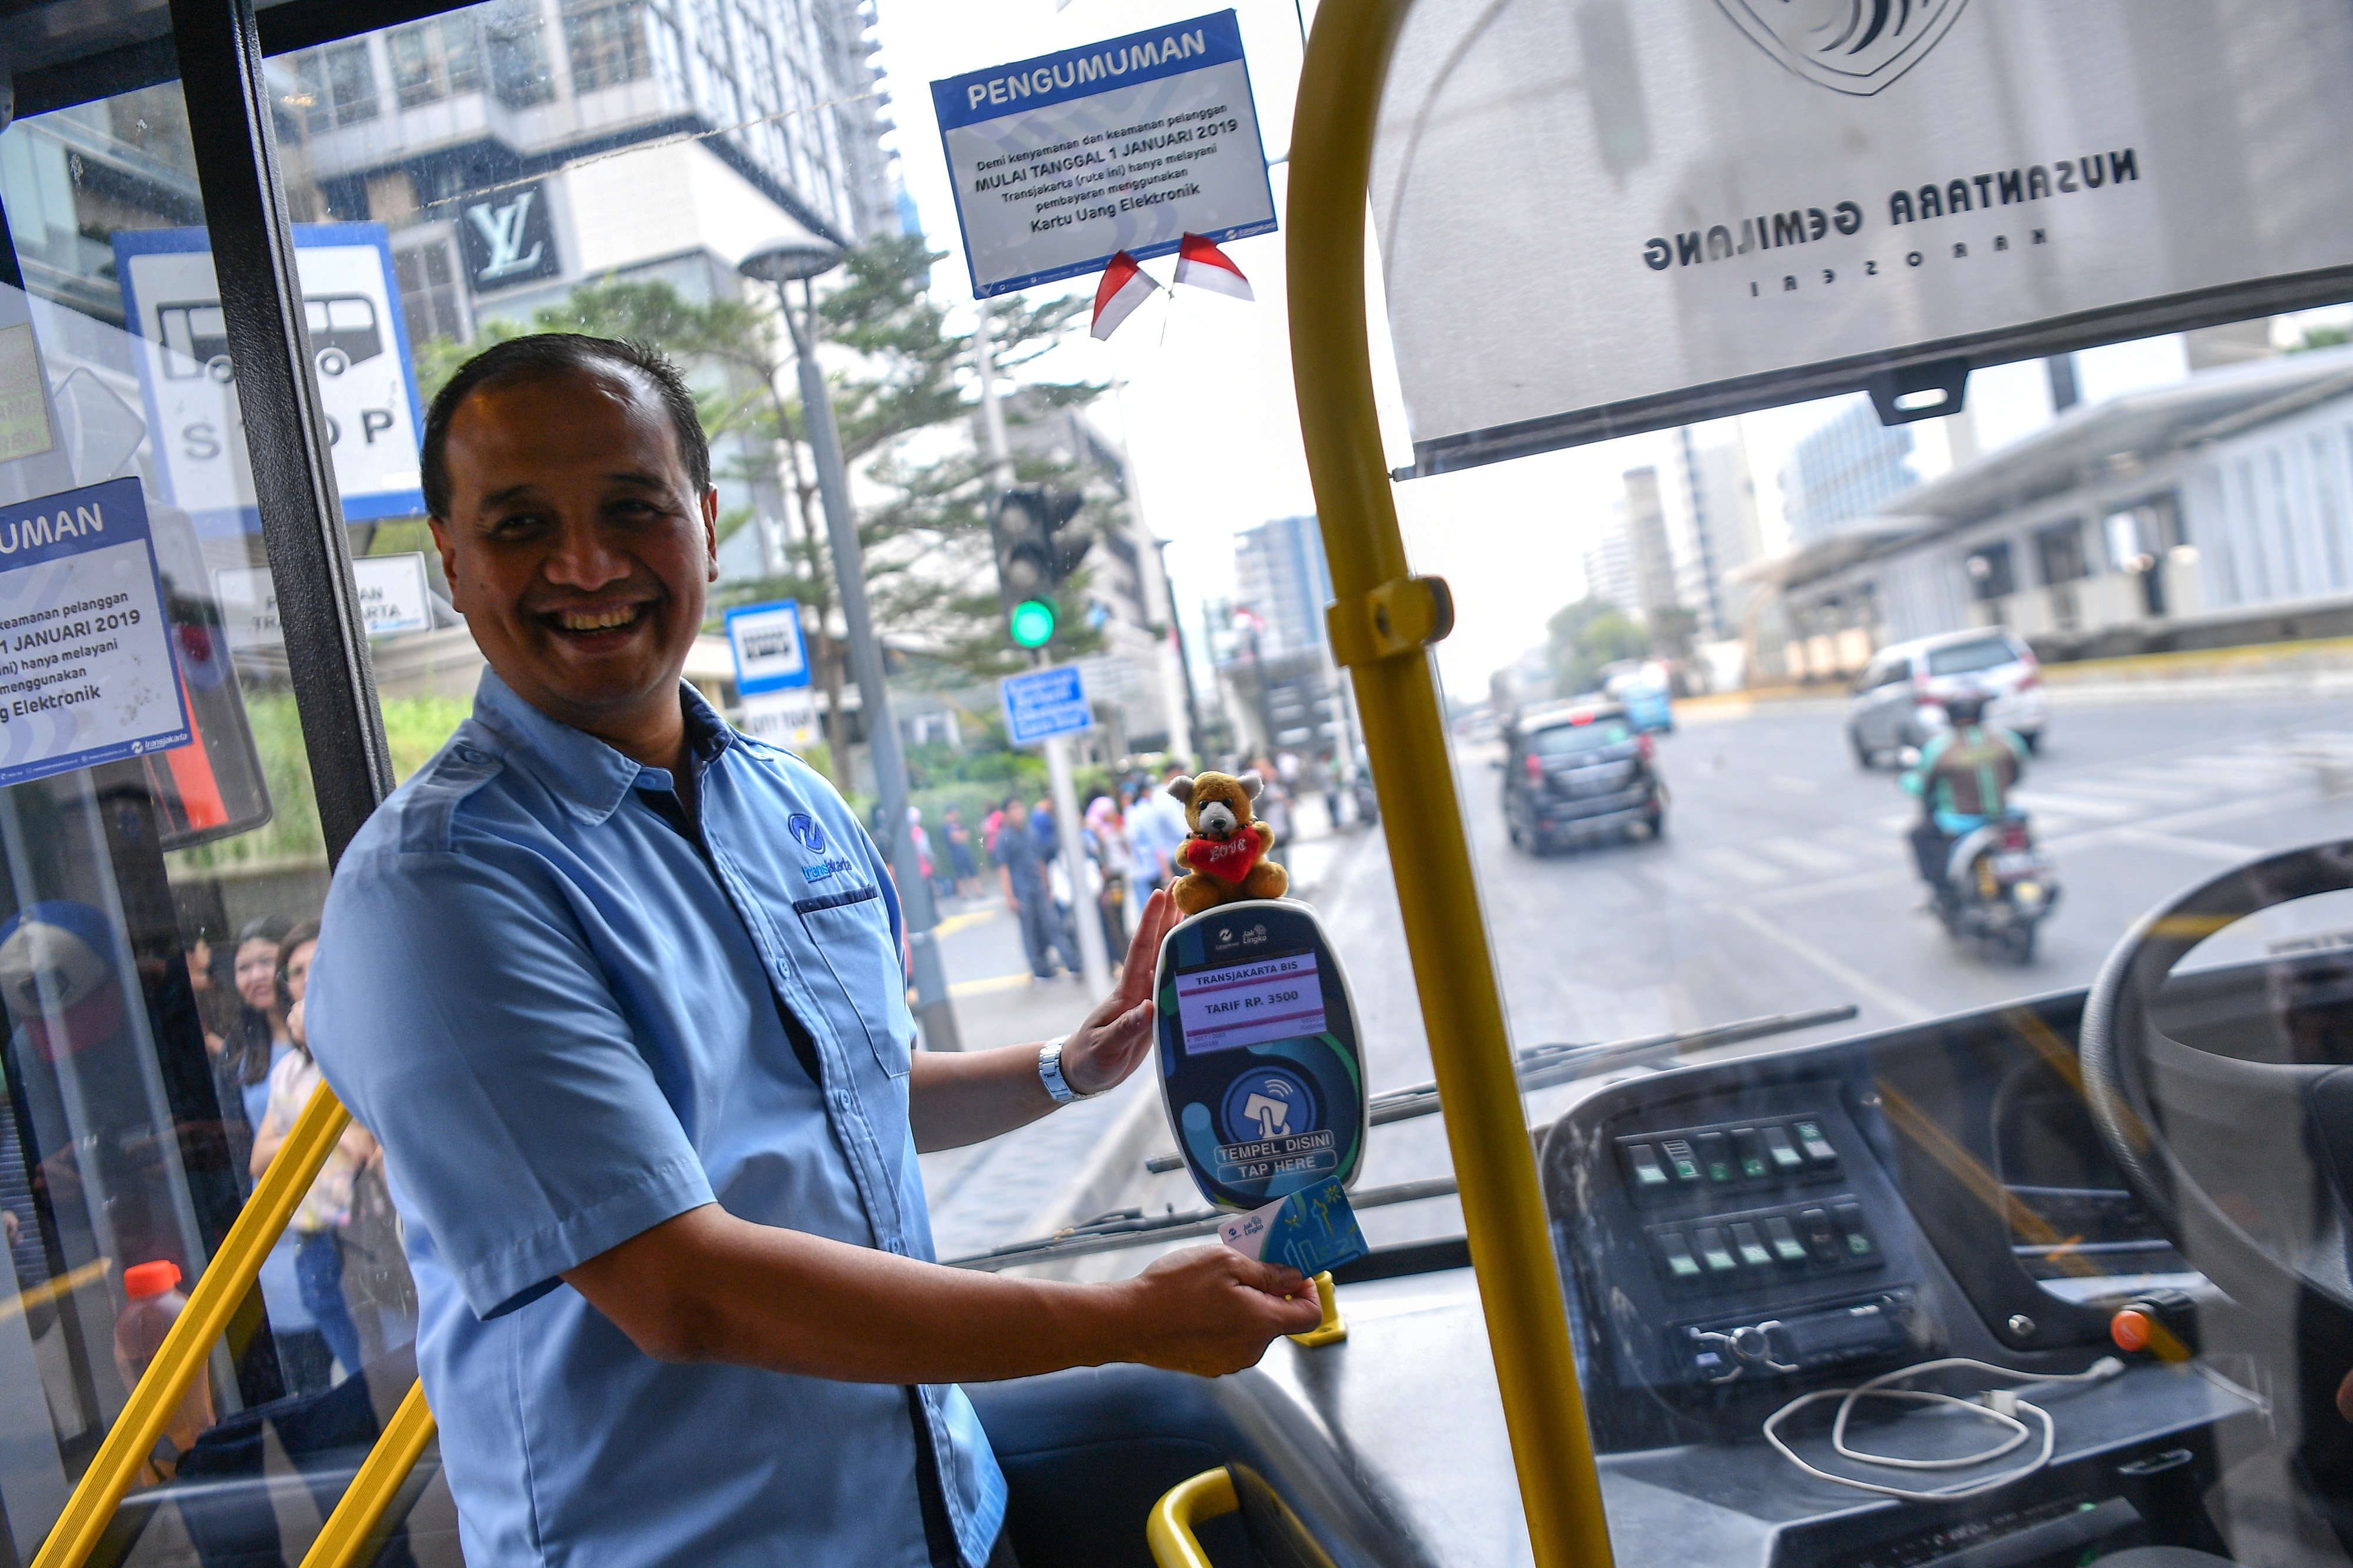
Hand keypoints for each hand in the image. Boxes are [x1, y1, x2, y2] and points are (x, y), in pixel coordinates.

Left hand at [1062, 888, 1180, 1095]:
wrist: (1084, 1074)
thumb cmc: (1090, 1061)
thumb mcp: (1105, 1048)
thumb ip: (1126, 1029)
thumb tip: (1148, 1008)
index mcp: (1127, 993)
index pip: (1141, 950)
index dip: (1151, 922)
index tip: (1160, 893)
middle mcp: (1139, 989)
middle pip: (1158, 944)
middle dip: (1170, 913)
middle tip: (1183, 882)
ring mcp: (1148, 998)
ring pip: (1168, 958)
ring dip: (1179, 931)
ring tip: (1197, 904)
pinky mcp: (1155, 1011)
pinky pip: (1175, 980)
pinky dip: (1187, 963)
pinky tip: (1200, 953)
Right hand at [1115, 1245, 1325, 1375]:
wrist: (1128, 1323)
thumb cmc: (1174, 1289)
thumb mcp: (1225, 1262)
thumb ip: (1267, 1272)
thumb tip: (1294, 1278)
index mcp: (1262, 1323)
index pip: (1310, 1314)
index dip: (1308, 1290)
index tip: (1293, 1273)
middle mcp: (1251, 1350)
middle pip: (1278, 1319)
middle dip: (1268, 1292)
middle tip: (1241, 1267)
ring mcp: (1229, 1361)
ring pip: (1252, 1328)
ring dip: (1243, 1306)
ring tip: (1211, 1286)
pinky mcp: (1209, 1365)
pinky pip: (1229, 1339)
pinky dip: (1223, 1321)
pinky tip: (1197, 1306)